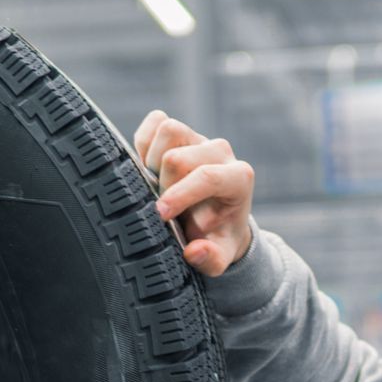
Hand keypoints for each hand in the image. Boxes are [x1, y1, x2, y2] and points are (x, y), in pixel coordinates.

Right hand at [133, 109, 254, 276]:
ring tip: (155, 187)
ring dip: (152, 161)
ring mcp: (199, 138)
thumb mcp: (218, 258)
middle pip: (178, 156)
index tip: (161, 215)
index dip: (179, 195)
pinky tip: (147, 169)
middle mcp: (220, 152)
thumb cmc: (215, 238)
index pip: (206, 176)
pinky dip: (144, 144)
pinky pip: (155, 121)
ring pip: (168, 130)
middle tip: (161, 207)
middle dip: (162, 185)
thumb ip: (211, 260)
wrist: (214, 221)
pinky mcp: (179, 131)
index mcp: (238, 178)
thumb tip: (195, 251)